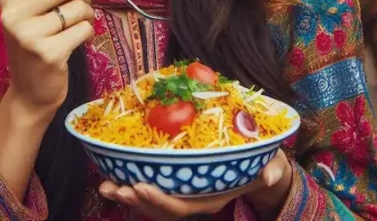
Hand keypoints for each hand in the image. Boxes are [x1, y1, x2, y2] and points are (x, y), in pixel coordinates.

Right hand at [0, 0, 94, 114]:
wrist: (30, 91)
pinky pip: (84, 29)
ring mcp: (28, 35)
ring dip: (87, 16)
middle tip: (81, 8)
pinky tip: (77, 43)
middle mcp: (12, 13)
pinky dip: (88, 34)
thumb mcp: (35, 5)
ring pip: (79, 8)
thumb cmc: (35, 41)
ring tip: (76, 28)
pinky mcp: (48, 53)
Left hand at [99, 150, 292, 220]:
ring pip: (151, 204)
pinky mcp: (177, 186)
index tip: (140, 186)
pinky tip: (114, 176)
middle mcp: (194, 201)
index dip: (160, 200)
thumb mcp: (271, 167)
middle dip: (136, 200)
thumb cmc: (264, 166)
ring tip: (105, 187)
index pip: (182, 206)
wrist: (260, 172)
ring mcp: (184, 195)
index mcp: (211, 198)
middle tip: (113, 187)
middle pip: (160, 209)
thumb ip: (271, 171)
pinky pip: (152, 192)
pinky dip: (132, 186)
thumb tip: (269, 174)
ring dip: (128, 195)